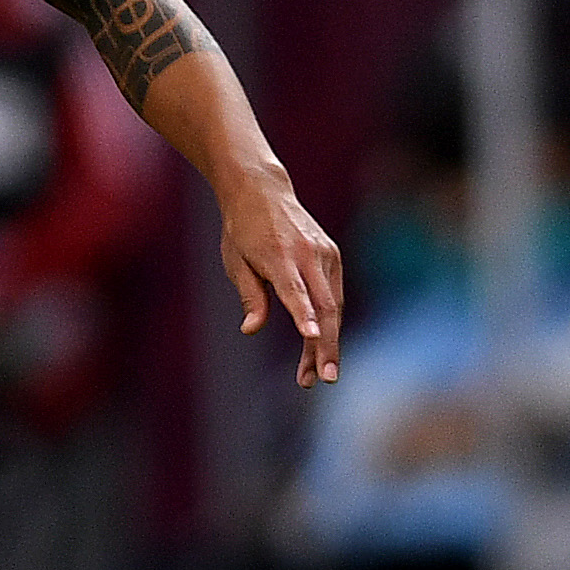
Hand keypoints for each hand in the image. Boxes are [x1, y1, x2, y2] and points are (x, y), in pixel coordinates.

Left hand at [218, 164, 341, 387]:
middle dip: (326, 345)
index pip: (295, 291)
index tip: (312, 338)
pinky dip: (329, 323)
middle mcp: (307, 254)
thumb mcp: (235, 261)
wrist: (262, 191)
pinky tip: (318, 348)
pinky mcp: (332, 256)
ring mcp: (324, 254)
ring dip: (327, 342)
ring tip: (315, 375)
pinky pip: (334, 295)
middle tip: (325, 378)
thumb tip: (251, 329)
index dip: (304, 316)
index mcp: (279, 255)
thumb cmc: (241, 230)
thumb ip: (250, 295)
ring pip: (334, 305)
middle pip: (325, 306)